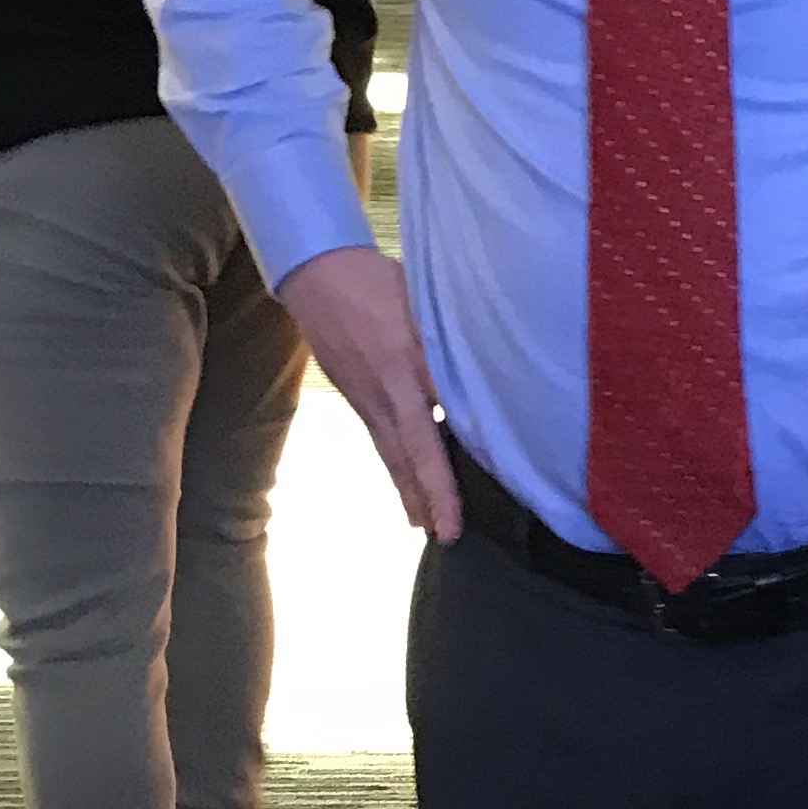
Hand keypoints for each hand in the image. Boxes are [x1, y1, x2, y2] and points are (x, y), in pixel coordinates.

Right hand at [278, 241, 460, 543]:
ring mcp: (369, 397)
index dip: (461, 450)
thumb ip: (452, 337)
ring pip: (393, 453)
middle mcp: (391, 386)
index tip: (485, 479)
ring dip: (411, 492)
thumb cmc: (381, 280)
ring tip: (426, 526)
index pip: (444, 412)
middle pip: (414, 449)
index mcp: (413, 356)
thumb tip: (490, 368)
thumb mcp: (425, 299)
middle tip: (447, 533)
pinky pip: (381, 442)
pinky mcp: (357, 400)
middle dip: (431, 493)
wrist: (318, 275)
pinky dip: (397, 470)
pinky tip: (407, 492)